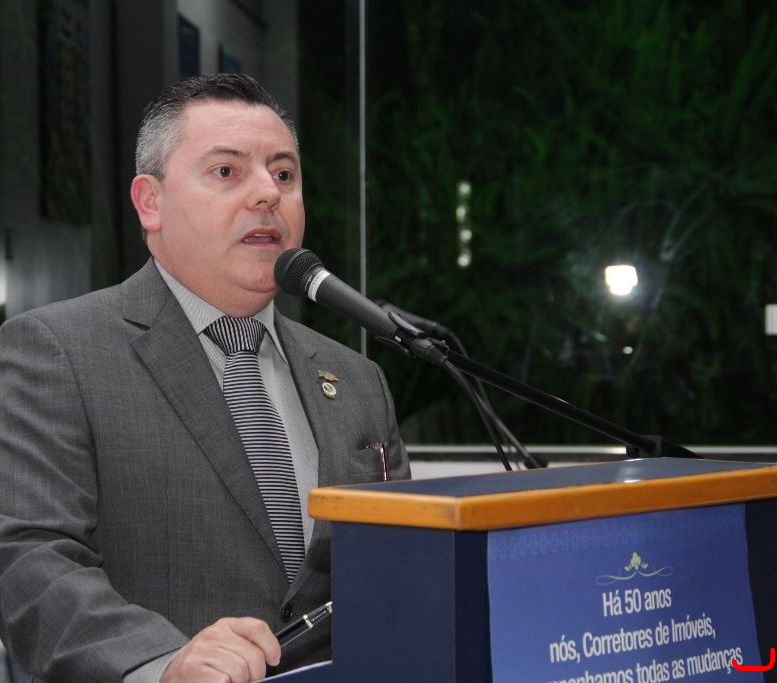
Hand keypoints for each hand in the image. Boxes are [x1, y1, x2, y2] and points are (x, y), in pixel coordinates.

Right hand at [161, 617, 280, 682]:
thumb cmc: (204, 662)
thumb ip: (245, 646)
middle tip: (247, 680)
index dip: (271, 646)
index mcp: (226, 626)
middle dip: (255, 674)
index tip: (274, 659)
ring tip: (231, 682)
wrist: (173, 673)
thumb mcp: (225, 645)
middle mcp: (214, 635)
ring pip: (240, 671)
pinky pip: (224, 681)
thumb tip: (270, 658)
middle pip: (253, 656)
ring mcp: (204, 651)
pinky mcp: (195, 669)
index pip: (257, 628)